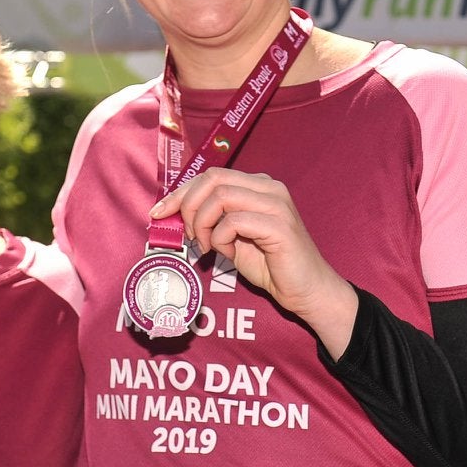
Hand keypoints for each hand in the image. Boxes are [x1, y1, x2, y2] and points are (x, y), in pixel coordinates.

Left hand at [155, 170, 357, 352]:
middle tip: (187, 235)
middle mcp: (269, 187)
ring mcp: (276, 204)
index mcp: (258, 185)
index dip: (181, 192)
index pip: (211, 175)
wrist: (307, 290)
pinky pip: (233, 222)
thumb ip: (211, 221)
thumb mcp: (232, 238)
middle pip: (212, 179)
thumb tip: (176, 215)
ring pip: (220, 198)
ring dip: (203, 225)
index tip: (160, 213)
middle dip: (188, 206)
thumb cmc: (270, 265)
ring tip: (206, 247)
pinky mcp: (279, 225)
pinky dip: (220, 239)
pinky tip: (229, 254)